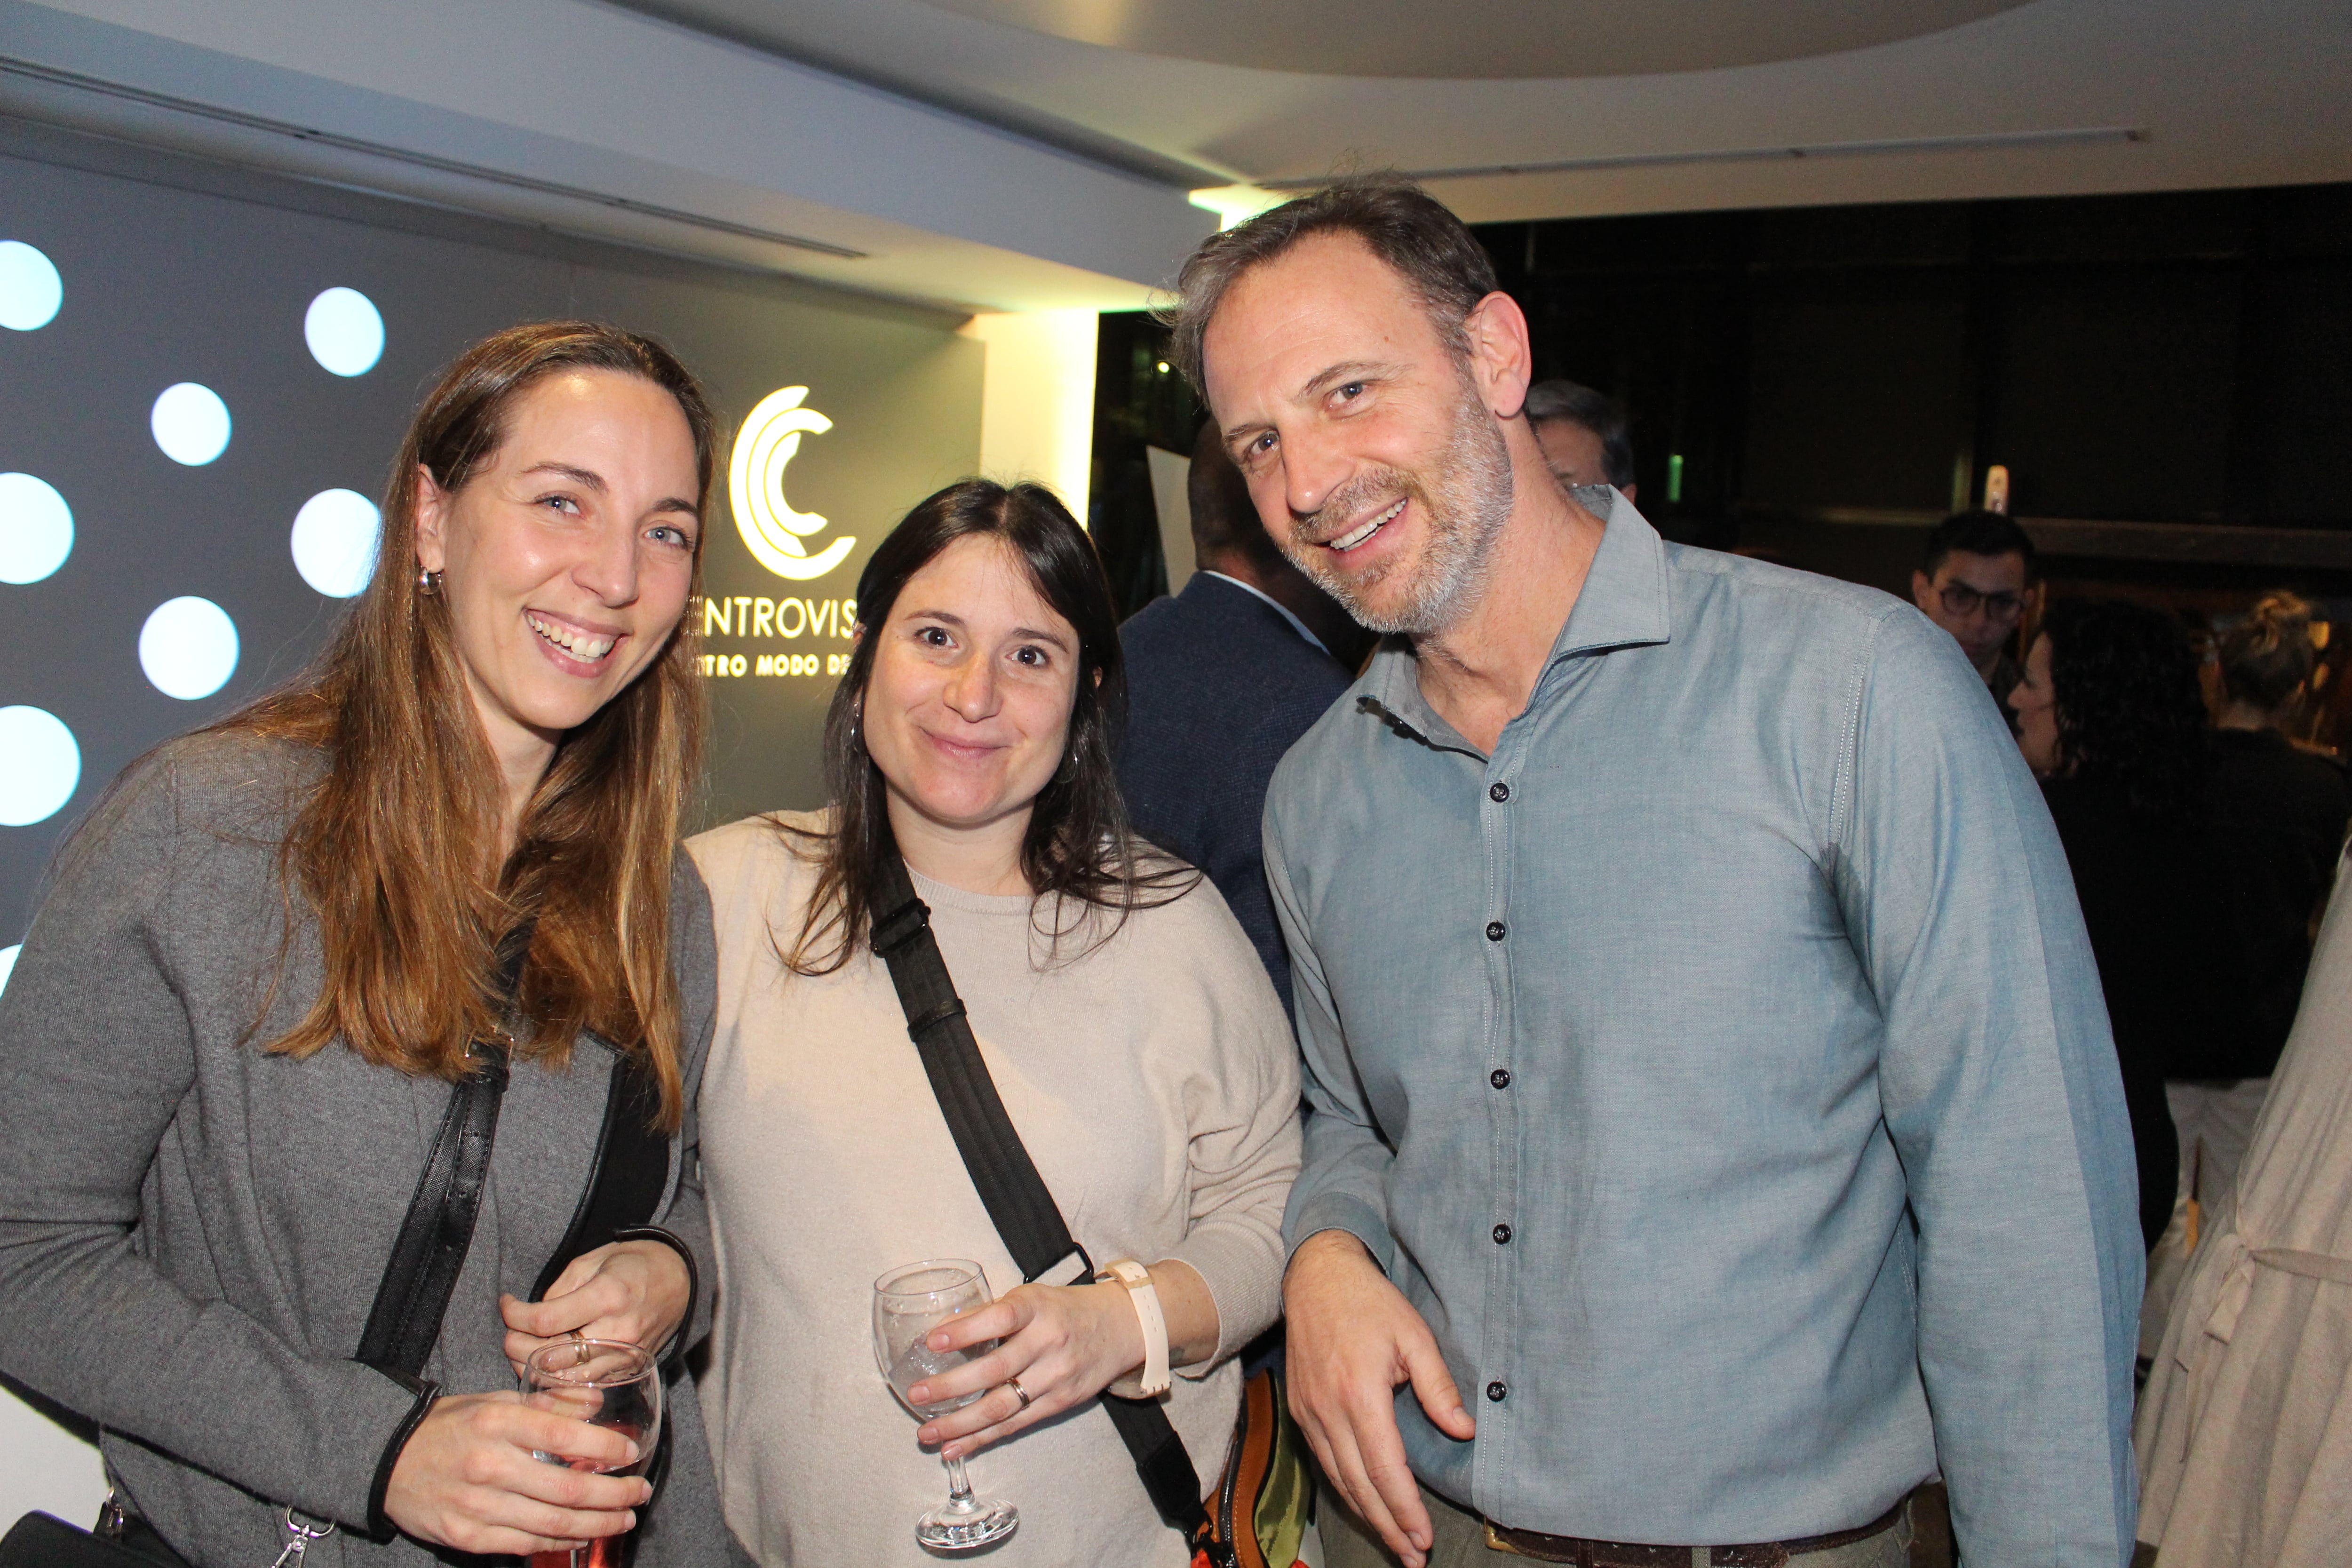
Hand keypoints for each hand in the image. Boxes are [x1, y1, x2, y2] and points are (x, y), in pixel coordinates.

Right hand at [382, 1391, 650, 1556]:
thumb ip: (546, 1402)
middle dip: (614, 1495)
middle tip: (639, 1494)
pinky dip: (559, 1541)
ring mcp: (477, 1505)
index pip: (564, 1435)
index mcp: (497, 1422)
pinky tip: (582, 1535)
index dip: (605, 1447)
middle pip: (567, 1487)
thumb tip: (595, 1402)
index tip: (632, 1454)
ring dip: (596, 1524)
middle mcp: (489, 1464)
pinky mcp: (466, 1535)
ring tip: (623, 1518)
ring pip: (552, 1522)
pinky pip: (524, 1542)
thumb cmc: (450, 1426)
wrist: (387, 1458)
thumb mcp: (495, 1400)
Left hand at [503, 1239, 689, 1374]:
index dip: (515, 1315)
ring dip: (533, 1367)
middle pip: (550, 1357)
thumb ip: (558, 1290)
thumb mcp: (592, 1260)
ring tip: (523, 1347)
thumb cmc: (634, 1264)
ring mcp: (624, 1357)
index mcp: (608, 1296)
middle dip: (516, 1345)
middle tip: (510, 1330)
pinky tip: (546, 1362)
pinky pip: (583, 1386)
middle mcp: (618, 1332)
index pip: (546, 1321)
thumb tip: (530, 1318)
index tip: (507, 1304)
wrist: (680, 1279)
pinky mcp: (626, 1371)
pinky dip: (557, 1379)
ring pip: (563, 1379)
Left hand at [899, 1280, 1146, 1458]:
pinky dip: (982, 1439)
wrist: (1123, 1327)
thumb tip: (939, 1333)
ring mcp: (1056, 1377)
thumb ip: (990, 1313)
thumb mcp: (1031, 1298)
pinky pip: (1015, 1425)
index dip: (966, 1331)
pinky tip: (955, 1447)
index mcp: (1038, 1308)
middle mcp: (1049, 1342)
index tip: (931, 1341)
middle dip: (950, 1386)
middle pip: (995, 1370)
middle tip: (915, 1394)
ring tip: (927, 1432)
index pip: (1001, 1317)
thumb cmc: (1065, 1310)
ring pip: (1002, 1406)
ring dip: (960, 1424)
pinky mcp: (1060, 1403)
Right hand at [1284, 1230, 1473, 1567]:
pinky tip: (1364, 1505)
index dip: (1405, 1509)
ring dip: (1367, 1516)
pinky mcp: (1301, 1410)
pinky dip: (1346, 1490)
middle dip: (1388, 1527)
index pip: (1384, 1467)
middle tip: (1412, 1557)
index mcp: (1359, 1392)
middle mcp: (1329, 1410)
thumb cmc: (1369, 1302)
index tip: (1424, 1537)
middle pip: (1359, 1485)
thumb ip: (1438, 1386)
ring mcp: (1310, 1412)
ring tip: (1394, 1544)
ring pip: (1338, 1479)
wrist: (1316, 1277)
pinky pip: (1324, 1462)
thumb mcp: (1415, 1336)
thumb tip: (1463, 1430)